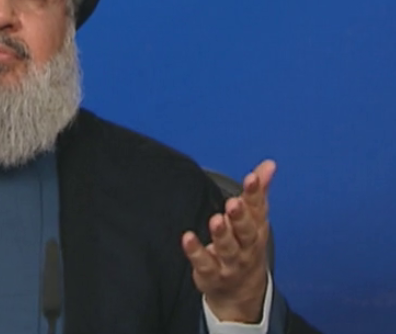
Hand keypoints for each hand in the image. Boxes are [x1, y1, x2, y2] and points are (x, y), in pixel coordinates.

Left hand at [181, 160, 275, 322]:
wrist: (243, 293)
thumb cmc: (247, 247)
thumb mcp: (255, 220)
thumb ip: (257, 192)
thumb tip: (268, 164)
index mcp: (256, 229)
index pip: (257, 210)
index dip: (255, 194)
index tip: (251, 177)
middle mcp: (246, 247)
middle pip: (245, 231)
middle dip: (240, 217)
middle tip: (234, 203)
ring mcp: (230, 262)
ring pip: (227, 248)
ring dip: (221, 234)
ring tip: (215, 219)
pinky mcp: (211, 273)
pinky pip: (204, 263)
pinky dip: (196, 251)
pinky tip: (187, 237)